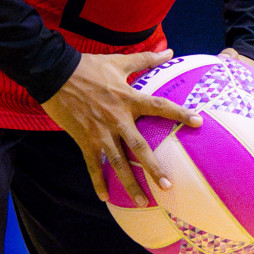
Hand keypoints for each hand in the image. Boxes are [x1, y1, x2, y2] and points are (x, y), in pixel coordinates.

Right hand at [41, 48, 201, 207]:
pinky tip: (104, 197)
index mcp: (128, 98)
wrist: (55, 73)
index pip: (159, 107)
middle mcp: (117, 118)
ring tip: (142, 201)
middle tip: (167, 185)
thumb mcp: (119, 61)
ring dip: (129, 183)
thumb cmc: (88, 66)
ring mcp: (100, 131)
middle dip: (153, 167)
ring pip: (118, 162)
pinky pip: (93, 164)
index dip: (179, 113)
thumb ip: (146, 59)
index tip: (198, 122)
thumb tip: (170, 52)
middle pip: (139, 146)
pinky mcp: (84, 139)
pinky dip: (98, 181)